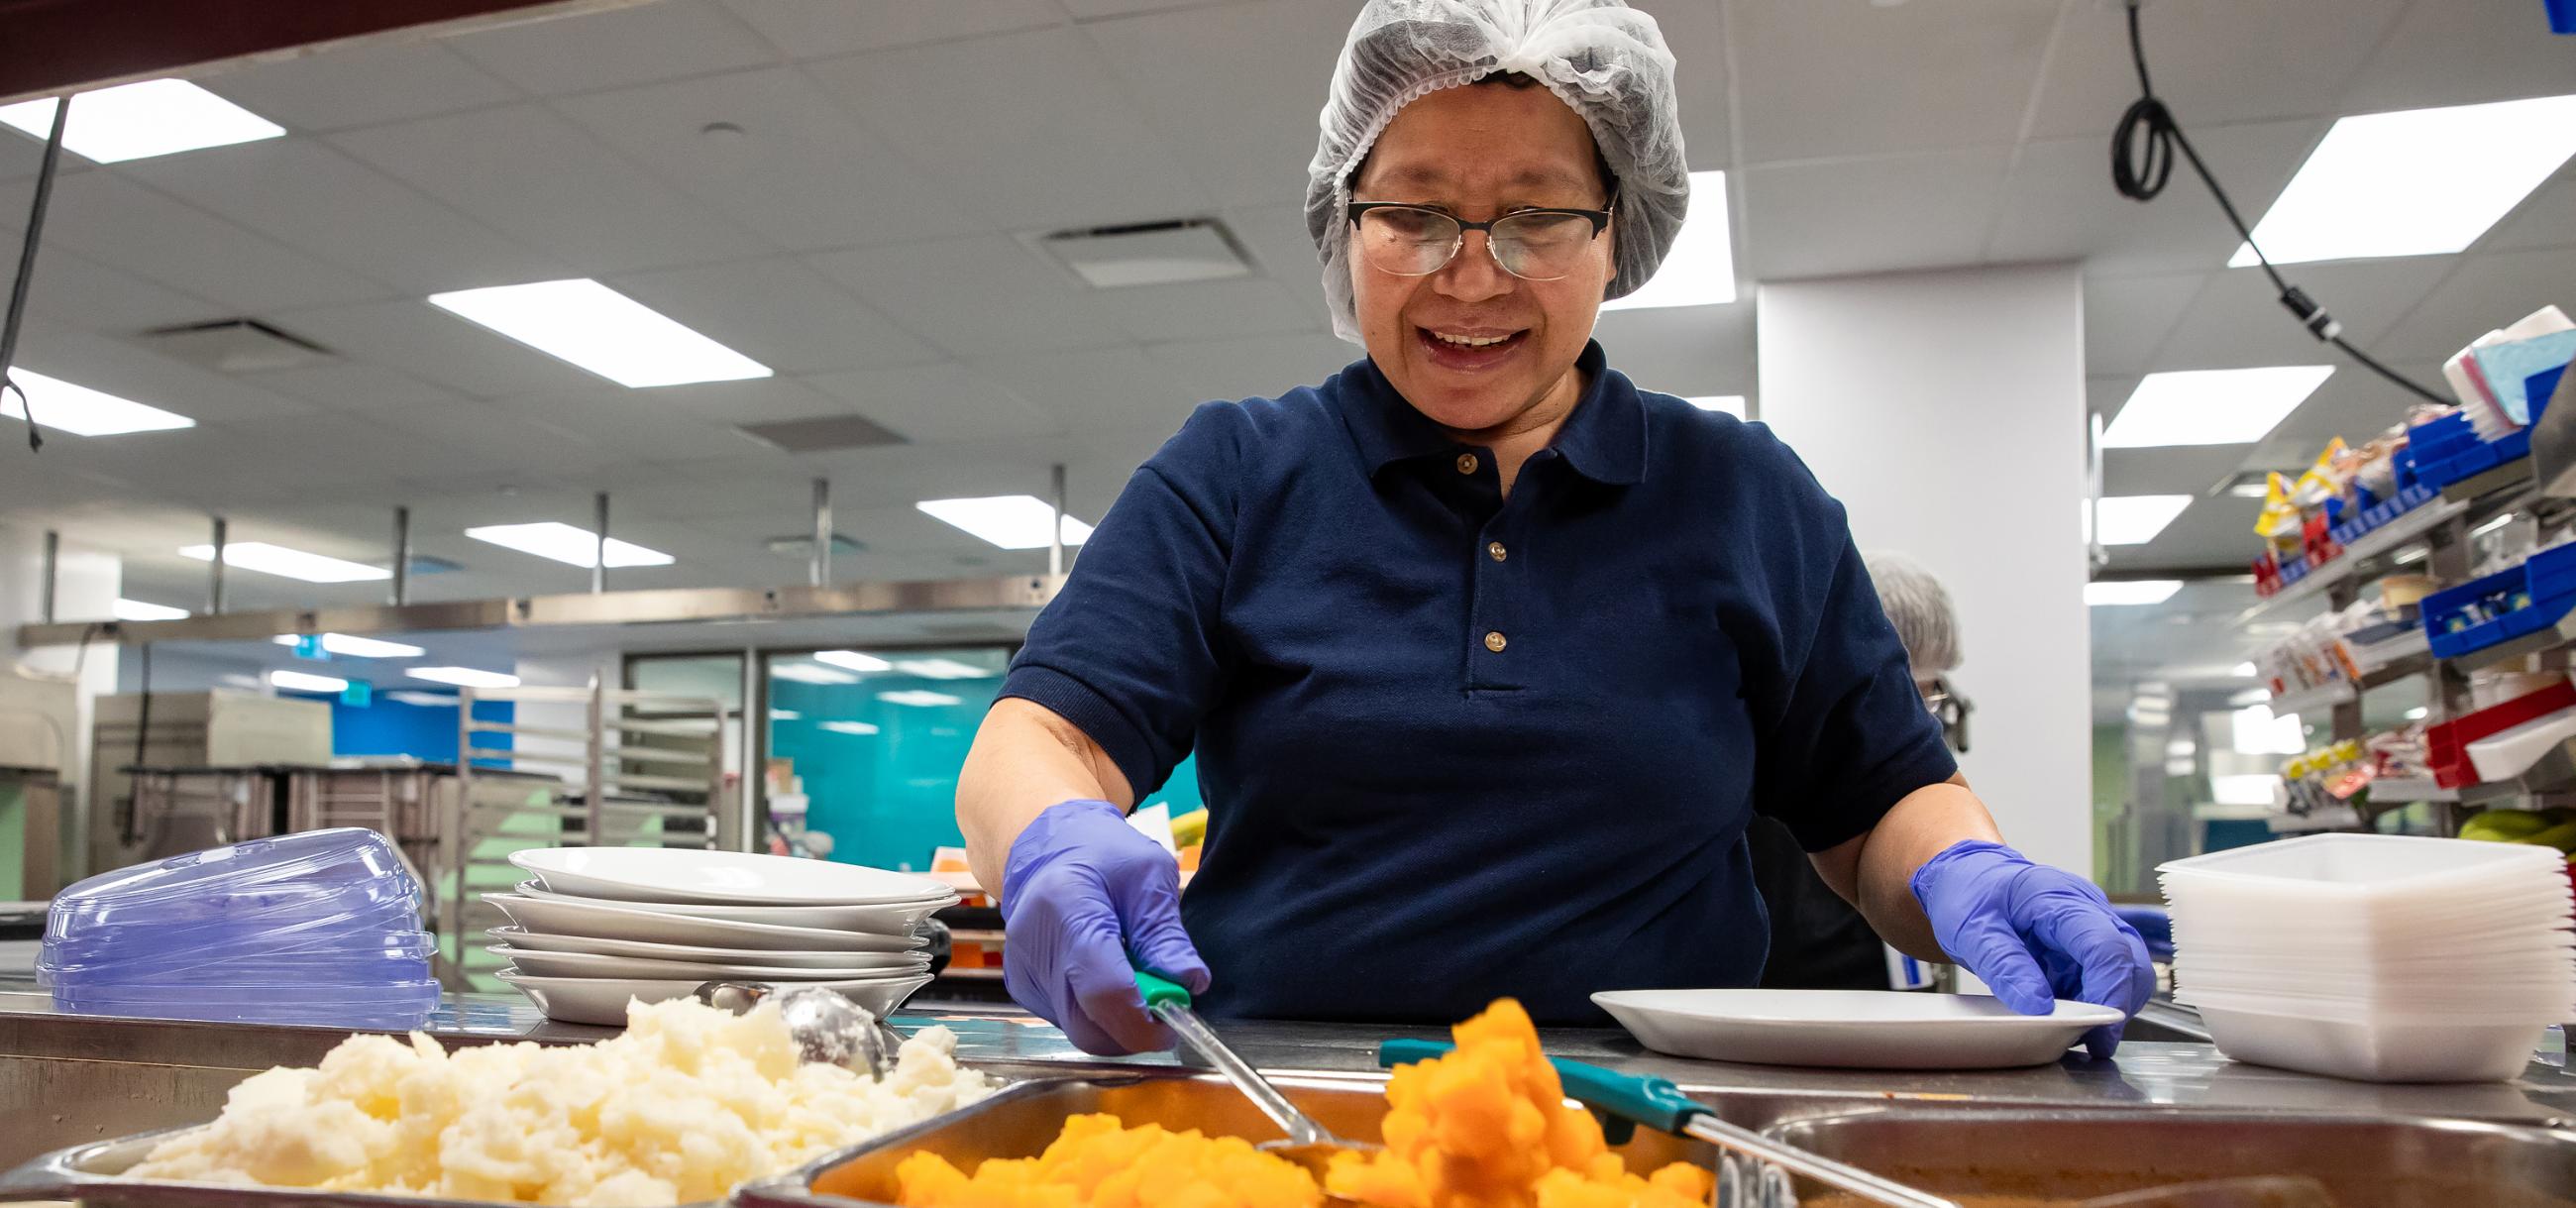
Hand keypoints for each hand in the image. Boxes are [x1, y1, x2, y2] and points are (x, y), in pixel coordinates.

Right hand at [1000, 799, 1208, 1054]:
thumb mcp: (1148, 876)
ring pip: (1080, 1031)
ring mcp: (1023, 973)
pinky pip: (1068, 1021)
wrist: (1048, 848)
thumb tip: (1190, 984)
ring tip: (1136, 981)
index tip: (1176, 1017)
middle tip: (1164, 1005)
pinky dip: (1098, 1014)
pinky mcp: (1022, 988)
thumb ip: (1165, 934)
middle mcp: (1033, 948)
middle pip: (1088, 1027)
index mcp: (1067, 909)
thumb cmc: (1104, 855)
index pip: (1105, 992)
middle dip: (1135, 1030)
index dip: (1145, 1020)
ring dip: (1118, 1022)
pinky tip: (1107, 977)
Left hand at [1911, 839, 2152, 1058]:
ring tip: (2067, 1028)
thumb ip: (2005, 965)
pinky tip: (2063, 1016)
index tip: (2097, 1028)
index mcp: (2061, 899)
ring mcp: (2091, 928)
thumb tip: (2039, 1008)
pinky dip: (2090, 1003)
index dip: (2110, 991)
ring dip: (2104, 1007)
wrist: (1967, 877)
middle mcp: (2088, 911)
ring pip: (2125, 975)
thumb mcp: (1973, 930)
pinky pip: (2102, 980)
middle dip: (2116, 1005)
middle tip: (2089, 1041)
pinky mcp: (2085, 947)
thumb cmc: (1970, 893)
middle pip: (2131, 963)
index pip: (2106, 947)